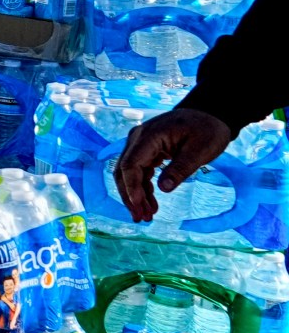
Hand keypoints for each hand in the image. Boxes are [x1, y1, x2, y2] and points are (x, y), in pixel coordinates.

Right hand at [116, 107, 235, 223]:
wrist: (209, 115)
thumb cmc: (207, 130)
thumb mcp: (200, 150)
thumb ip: (181, 168)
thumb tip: (164, 189)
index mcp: (148, 136)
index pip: (130, 164)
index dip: (132, 188)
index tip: (140, 207)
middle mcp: (138, 139)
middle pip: (124, 171)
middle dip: (130, 196)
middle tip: (142, 218)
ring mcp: (140, 145)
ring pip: (128, 173)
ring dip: (135, 195)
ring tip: (146, 216)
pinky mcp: (147, 151)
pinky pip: (139, 172)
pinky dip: (143, 188)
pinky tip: (151, 203)